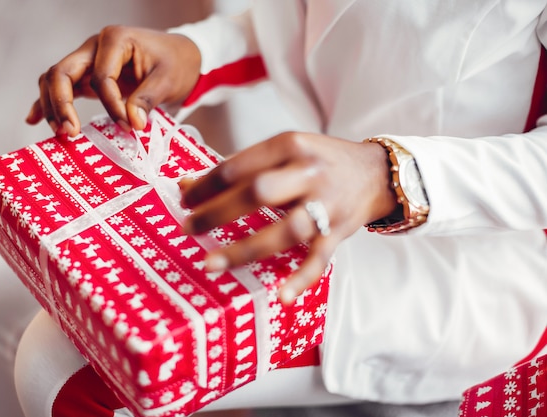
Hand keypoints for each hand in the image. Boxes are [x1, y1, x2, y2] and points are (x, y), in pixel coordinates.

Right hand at [26, 26, 200, 135]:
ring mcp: (87, 60)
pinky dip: (46, 103)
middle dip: (62, 104)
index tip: (129, 127)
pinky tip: (34, 119)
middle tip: (70, 133)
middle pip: (61, 72)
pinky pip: (59, 86)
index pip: (100, 76)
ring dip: (52, 106)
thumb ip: (148, 98)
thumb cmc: (175, 63)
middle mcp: (93, 46)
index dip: (111, 105)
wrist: (181, 57)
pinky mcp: (86, 76)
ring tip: (61, 134)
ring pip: (54, 79)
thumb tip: (133, 123)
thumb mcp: (168, 79)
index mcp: (114, 40)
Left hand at [180, 132, 396, 302]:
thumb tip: (188, 185)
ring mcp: (326, 205)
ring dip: (245, 249)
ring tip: (210, 263)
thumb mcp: (284, 151)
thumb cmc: (319, 161)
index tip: (185, 199)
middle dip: (217, 212)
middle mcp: (309, 173)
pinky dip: (301, 279)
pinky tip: (281, 296)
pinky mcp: (338, 233)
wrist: (375, 172)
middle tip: (187, 228)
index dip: (206, 185)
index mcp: (290, 146)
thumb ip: (242, 167)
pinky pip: (319, 259)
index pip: (239, 166)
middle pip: (258, 193)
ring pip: (285, 230)